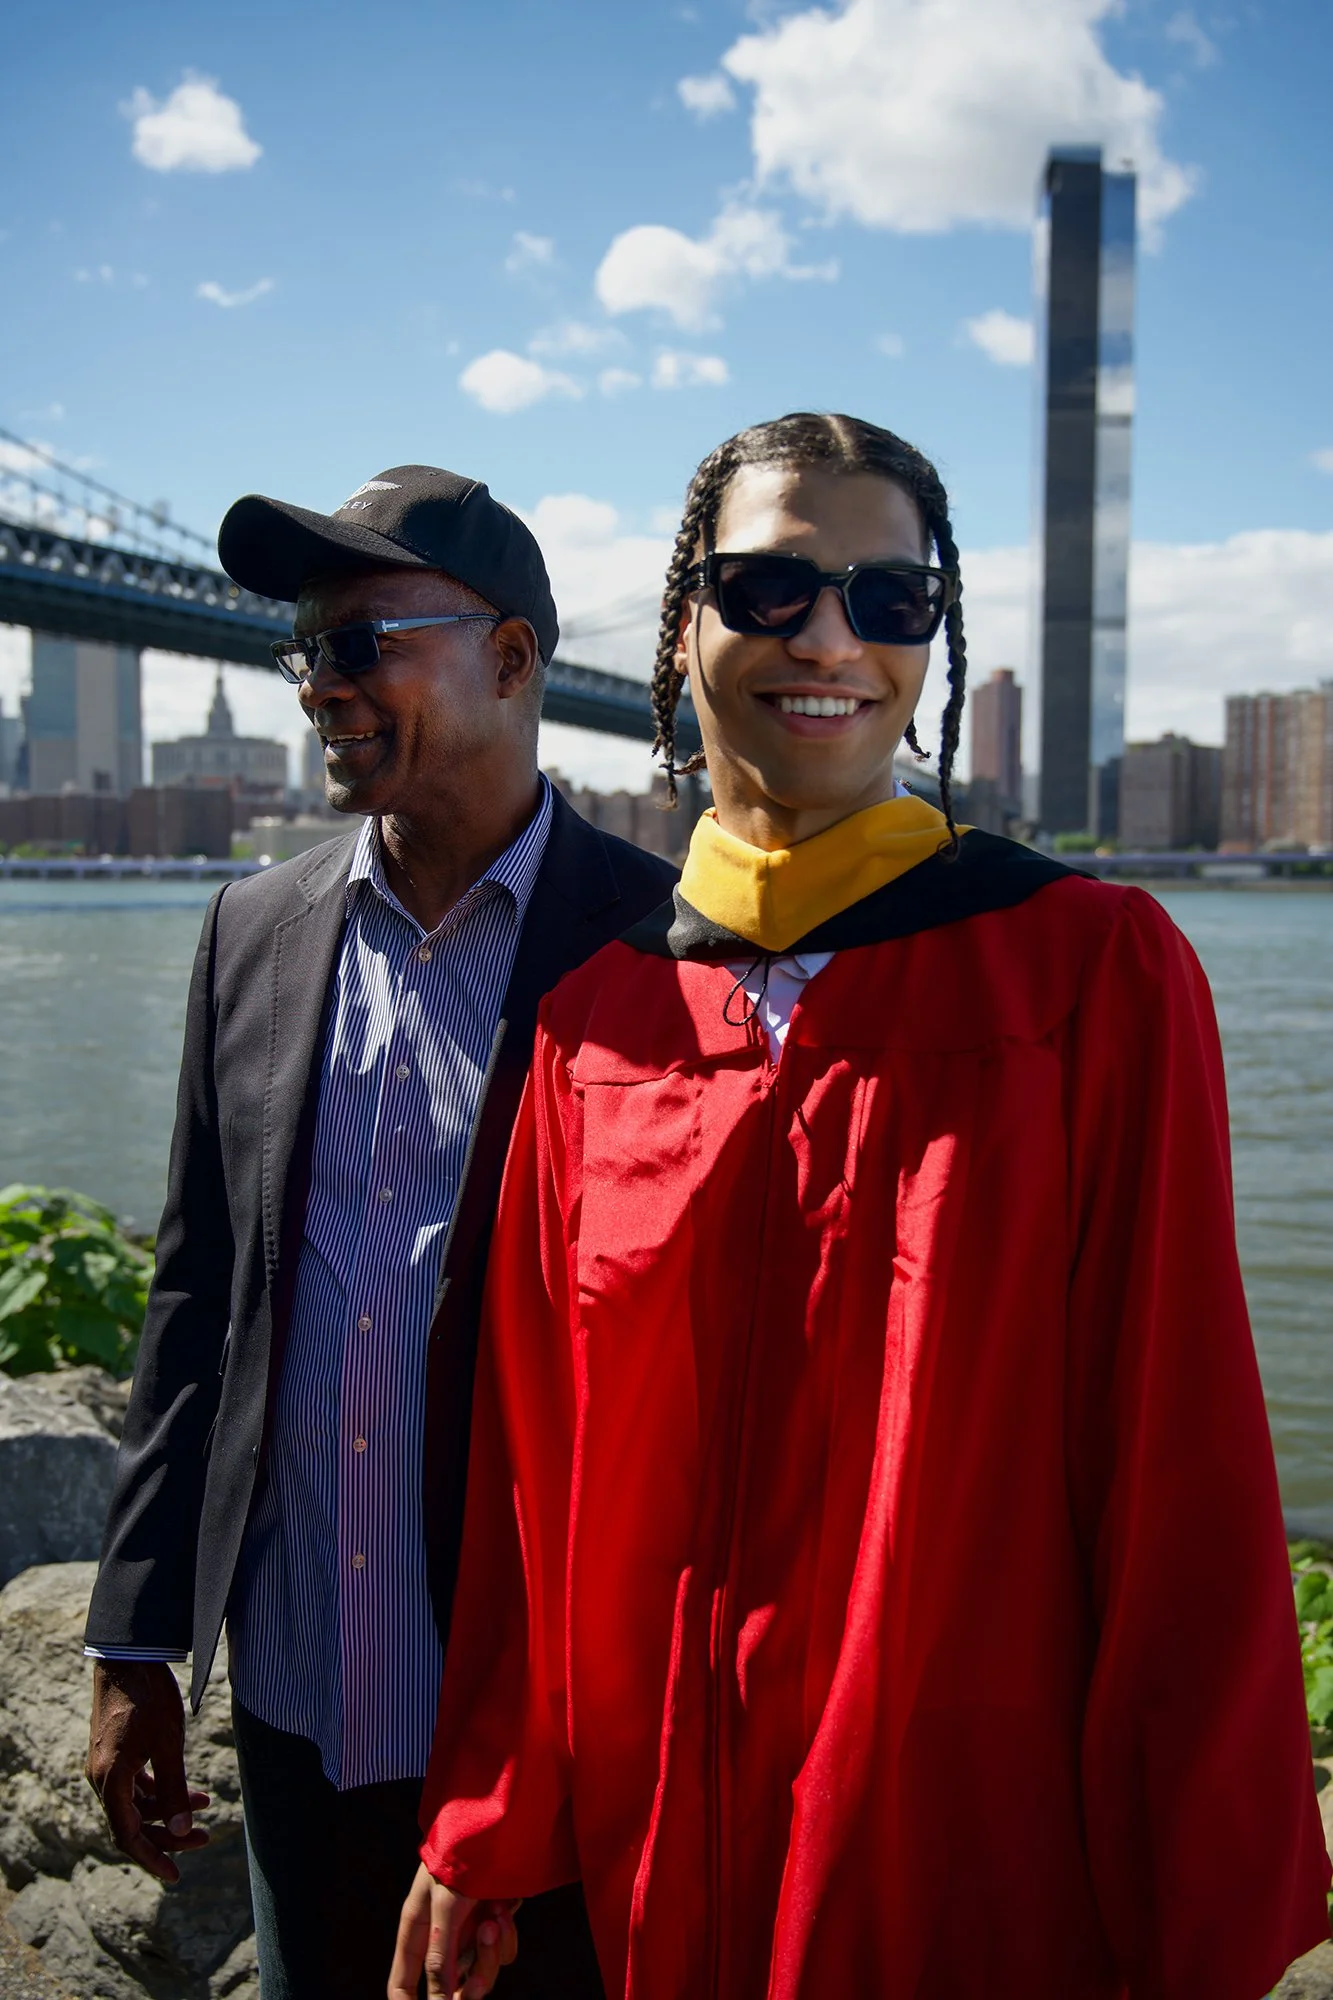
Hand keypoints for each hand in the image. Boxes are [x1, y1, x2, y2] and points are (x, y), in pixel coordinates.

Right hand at [85, 1660, 210, 1884]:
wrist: (127, 1657)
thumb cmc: (148, 1698)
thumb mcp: (167, 1744)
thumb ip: (174, 1789)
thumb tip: (184, 1830)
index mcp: (110, 1782)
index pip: (128, 1836)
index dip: (152, 1858)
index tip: (175, 1876)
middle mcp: (102, 1779)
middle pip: (134, 1823)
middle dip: (170, 1833)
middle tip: (205, 1838)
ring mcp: (106, 1765)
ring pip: (136, 1803)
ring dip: (169, 1809)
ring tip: (206, 1804)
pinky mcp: (113, 1752)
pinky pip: (135, 1785)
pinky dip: (160, 1790)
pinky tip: (187, 1789)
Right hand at [389, 1862, 518, 1998]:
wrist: (496, 1823)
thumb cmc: (458, 1856)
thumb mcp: (445, 1904)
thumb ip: (440, 1953)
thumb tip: (440, 1999)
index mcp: (416, 1933)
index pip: (401, 1985)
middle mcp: (441, 1939)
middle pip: (450, 1989)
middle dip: (469, 1987)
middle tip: (479, 1983)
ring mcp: (469, 1933)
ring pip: (482, 1973)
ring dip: (491, 1953)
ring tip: (494, 1918)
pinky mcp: (494, 1925)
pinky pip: (503, 1952)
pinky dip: (507, 1937)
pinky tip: (504, 1908)